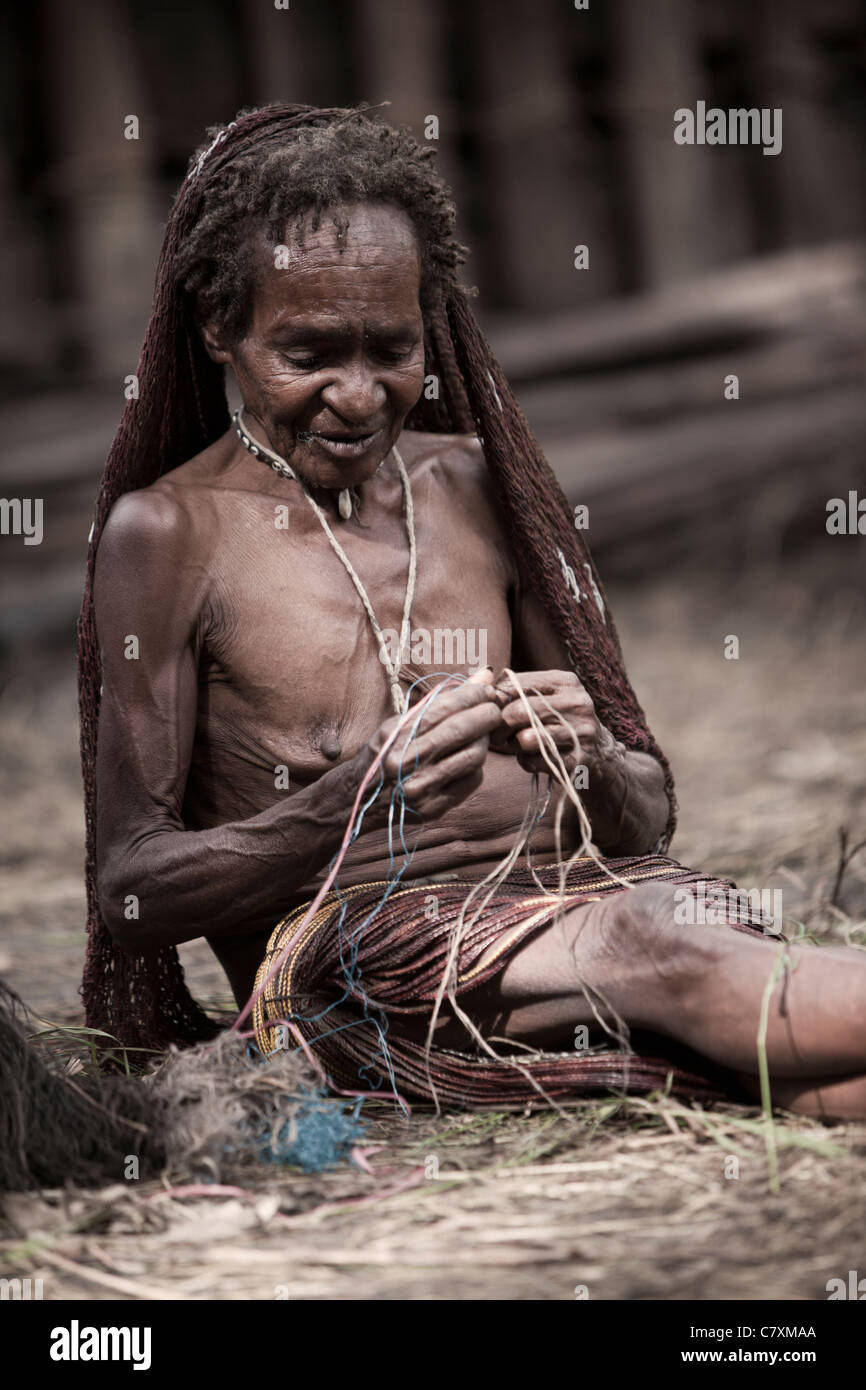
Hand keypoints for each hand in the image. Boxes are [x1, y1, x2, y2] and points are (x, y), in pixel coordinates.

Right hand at [354, 668, 502, 821]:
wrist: (356, 798)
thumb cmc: (381, 754)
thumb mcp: (397, 724)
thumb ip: (438, 703)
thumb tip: (482, 678)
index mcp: (396, 735)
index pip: (445, 707)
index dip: (473, 694)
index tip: (486, 687)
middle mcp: (407, 761)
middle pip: (463, 730)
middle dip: (487, 713)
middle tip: (493, 708)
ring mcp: (421, 787)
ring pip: (473, 755)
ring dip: (484, 739)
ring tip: (480, 733)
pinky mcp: (434, 807)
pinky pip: (472, 780)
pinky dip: (476, 765)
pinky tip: (468, 759)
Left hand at [488, 669, 620, 784]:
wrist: (603, 755)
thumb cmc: (561, 723)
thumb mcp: (548, 698)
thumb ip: (517, 690)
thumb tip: (479, 684)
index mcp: (565, 681)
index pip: (516, 684)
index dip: (494, 700)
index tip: (488, 713)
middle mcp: (577, 702)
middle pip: (518, 711)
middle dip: (499, 727)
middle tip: (495, 736)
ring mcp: (581, 731)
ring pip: (526, 739)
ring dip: (514, 746)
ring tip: (518, 745)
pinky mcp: (579, 759)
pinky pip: (536, 762)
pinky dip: (527, 762)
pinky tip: (535, 759)